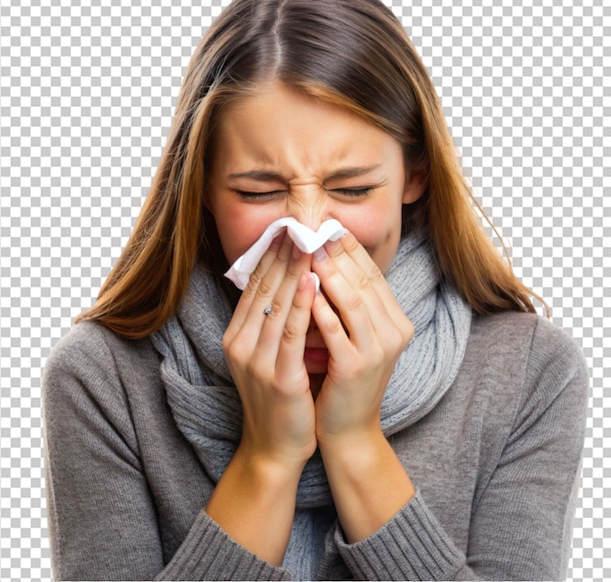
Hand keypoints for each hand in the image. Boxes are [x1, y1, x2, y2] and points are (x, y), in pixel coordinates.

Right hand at [222, 233, 317, 470]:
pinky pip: (291, 333)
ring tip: (307, 242)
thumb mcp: (267, 355)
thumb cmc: (278, 398)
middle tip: (297, 224)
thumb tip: (288, 283)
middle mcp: (241, 345)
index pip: (254, 287)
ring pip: (277, 305)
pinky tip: (313, 282)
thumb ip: (271, 323)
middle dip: (281, 255)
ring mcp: (257, 361)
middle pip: (263, 290)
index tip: (285, 229)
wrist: (274, 447)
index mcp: (237, 337)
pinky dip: (302, 305)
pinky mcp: (279, 377)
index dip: (270, 256)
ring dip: (293, 271)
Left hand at [311, 232, 413, 443]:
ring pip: (353, 300)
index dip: (351, 249)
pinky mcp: (357, 367)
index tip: (329, 227)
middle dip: (338, 254)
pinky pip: (336, 330)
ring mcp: (379, 350)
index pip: (373, 275)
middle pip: (365, 281)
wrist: (348, 428)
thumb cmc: (344, 378)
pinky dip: (320, 308)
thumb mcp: (355, 336)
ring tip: (308, 252)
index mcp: (396, 321)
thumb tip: (328, 261)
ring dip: (330, 273)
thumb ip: (350, 304)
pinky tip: (304, 290)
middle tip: (315, 231)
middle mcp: (394, 332)